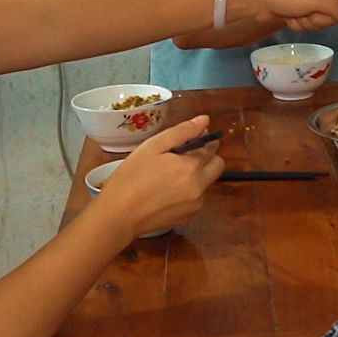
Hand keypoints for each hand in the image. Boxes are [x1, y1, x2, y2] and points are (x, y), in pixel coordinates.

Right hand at [91, 116, 223, 236]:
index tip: (191, 139)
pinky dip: (189, 192)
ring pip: (207, 182)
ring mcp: (196, 204)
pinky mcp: (189, 216)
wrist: (119, 215)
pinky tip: (167, 192)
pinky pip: (197, 198)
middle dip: (207, 158)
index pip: (212, 147)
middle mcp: (200, 186)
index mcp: (192, 166)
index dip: (203, 140)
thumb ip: (182, 131)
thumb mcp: (153, 146)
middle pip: (217, 166)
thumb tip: (205, 120)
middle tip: (183, 157)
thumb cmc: (132, 177)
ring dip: (197, 175)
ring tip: (169, 176)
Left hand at [236, 0, 337, 33]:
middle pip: (336, 16)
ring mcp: (313, 4)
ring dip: (308, 23)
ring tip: (295, 14)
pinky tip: (290, 17)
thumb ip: (334, 7)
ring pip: (323, 23)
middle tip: (306, 12)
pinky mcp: (303, 13)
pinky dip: (300, 25)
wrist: (260, 0)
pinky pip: (310, 26)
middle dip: (321, 19)